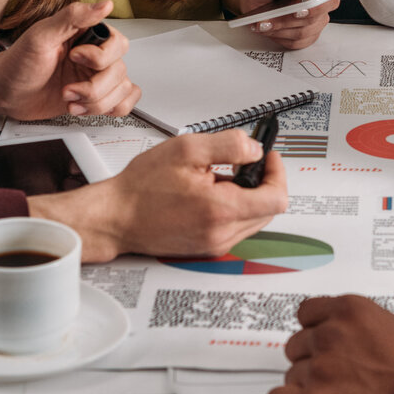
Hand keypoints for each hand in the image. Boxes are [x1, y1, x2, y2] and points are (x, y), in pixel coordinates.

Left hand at [0, 0, 139, 120]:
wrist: (4, 93)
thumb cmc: (17, 63)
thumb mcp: (41, 36)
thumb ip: (73, 17)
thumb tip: (104, 5)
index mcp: (87, 35)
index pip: (118, 44)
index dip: (99, 58)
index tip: (73, 58)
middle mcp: (95, 56)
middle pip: (120, 71)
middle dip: (93, 88)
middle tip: (67, 88)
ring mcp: (96, 78)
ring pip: (122, 90)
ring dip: (95, 103)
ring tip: (70, 100)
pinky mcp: (95, 98)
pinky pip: (123, 103)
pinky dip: (109, 109)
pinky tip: (84, 107)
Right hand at [35, 130, 288, 261]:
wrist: (115, 217)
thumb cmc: (142, 187)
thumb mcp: (187, 150)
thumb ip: (229, 145)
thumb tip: (256, 150)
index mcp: (221, 209)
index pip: (277, 198)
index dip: (277, 173)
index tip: (268, 158)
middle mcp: (222, 233)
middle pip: (269, 209)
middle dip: (262, 182)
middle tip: (242, 163)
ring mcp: (215, 244)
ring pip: (254, 218)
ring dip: (247, 195)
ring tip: (219, 178)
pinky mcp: (207, 247)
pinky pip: (235, 227)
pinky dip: (232, 208)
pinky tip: (209, 193)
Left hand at [237, 0, 337, 49]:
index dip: (317, 7)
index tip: (299, 10)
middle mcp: (319, 3)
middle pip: (315, 19)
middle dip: (289, 19)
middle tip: (269, 16)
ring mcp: (313, 21)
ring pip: (303, 33)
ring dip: (281, 29)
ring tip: (263, 22)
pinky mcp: (303, 36)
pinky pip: (296, 43)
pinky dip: (279, 37)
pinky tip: (268, 28)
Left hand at [266, 295, 393, 393]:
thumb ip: (385, 322)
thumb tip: (378, 328)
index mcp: (352, 312)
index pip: (307, 312)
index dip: (315, 328)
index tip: (320, 338)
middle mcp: (331, 336)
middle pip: (298, 344)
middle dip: (313, 358)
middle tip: (333, 373)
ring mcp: (320, 371)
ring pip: (292, 374)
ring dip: (307, 385)